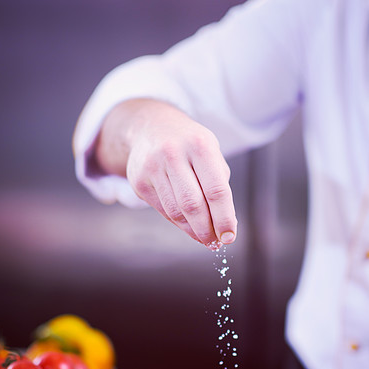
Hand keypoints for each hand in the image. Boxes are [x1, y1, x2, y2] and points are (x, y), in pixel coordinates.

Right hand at [96, 99, 236, 248]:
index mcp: (200, 145)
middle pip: (193, 204)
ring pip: (175, 211)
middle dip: (207, 229)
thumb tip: (225, 224)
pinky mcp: (138, 180)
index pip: (216, 190)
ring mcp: (152, 166)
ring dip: (192, 230)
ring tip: (204, 237)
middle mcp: (173, 153)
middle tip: (215, 242)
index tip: (229, 236)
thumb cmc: (190, 144)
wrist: (150, 126)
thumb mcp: (210, 152)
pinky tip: (188, 225)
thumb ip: (219, 183)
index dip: (224, 217)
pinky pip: (162, 210)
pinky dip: (178, 222)